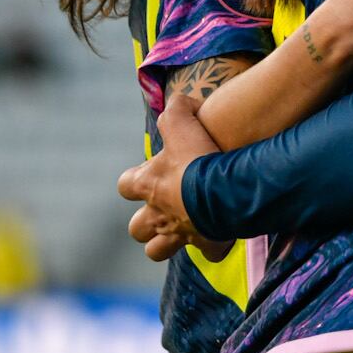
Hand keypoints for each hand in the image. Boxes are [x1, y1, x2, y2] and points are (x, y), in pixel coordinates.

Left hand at [117, 95, 228, 262]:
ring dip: (166, 243)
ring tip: (184, 229)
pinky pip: (208, 251)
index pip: (125, 186)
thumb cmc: (199, 156)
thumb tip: (180, 102)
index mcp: (148, 185)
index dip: (134, 181)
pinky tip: (221, 234)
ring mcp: (180, 233)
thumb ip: (176, 108)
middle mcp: (158, 214)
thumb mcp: (182, 121)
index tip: (149, 174)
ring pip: (157, 251)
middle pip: (136, 228)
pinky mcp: (207, 243)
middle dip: (145, 223)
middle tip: (165, 209)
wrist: (227, 187)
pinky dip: (213, 245)